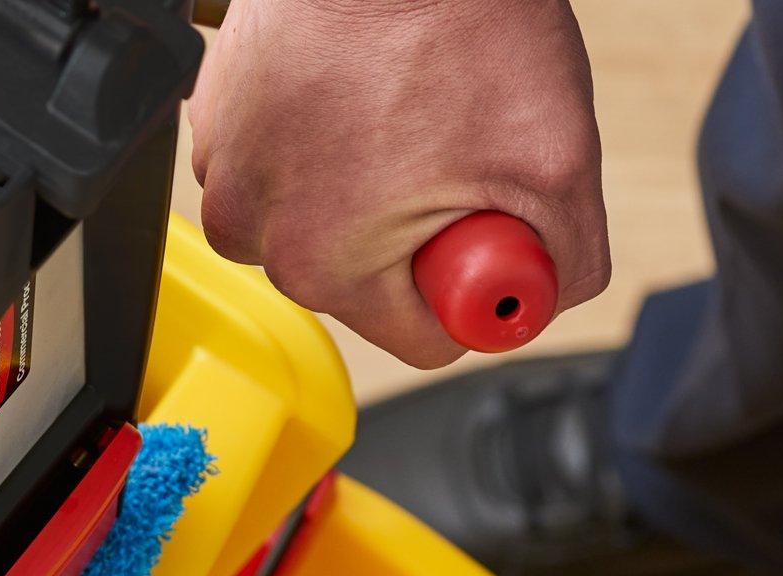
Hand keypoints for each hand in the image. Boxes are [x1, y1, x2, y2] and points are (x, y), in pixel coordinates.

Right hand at [188, 0, 609, 367]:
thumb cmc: (451, 20)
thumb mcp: (555, 161)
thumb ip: (567, 263)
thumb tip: (545, 295)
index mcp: (322, 264)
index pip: (422, 337)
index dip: (473, 287)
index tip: (487, 226)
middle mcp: (251, 229)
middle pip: (363, 280)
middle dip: (414, 230)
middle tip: (449, 150)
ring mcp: (223, 171)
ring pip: (318, 219)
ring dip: (364, 184)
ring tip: (402, 109)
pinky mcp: (216, 121)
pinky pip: (281, 163)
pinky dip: (321, 138)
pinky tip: (359, 89)